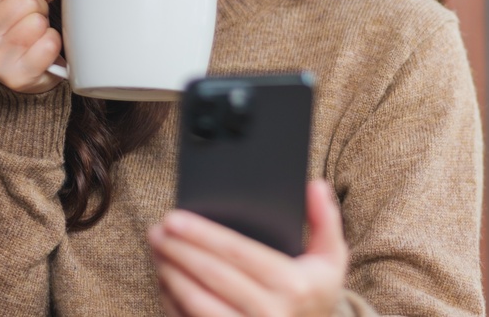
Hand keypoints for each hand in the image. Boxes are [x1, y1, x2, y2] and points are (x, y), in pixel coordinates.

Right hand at [0, 0, 63, 93]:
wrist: (19, 75)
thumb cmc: (18, 29)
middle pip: (26, 2)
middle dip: (41, 5)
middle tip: (40, 15)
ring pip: (37, 22)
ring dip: (47, 25)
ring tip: (39, 32)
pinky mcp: (16, 77)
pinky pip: (49, 44)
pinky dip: (54, 43)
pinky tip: (44, 49)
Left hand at [149, 180, 347, 316]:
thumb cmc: (316, 293)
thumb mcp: (331, 258)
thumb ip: (326, 220)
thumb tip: (315, 184)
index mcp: (292, 284)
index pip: (237, 253)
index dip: (202, 234)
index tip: (174, 218)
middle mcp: (270, 313)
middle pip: (212, 275)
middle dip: (179, 250)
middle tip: (156, 230)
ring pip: (197, 303)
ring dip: (171, 275)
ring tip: (157, 252)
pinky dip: (173, 303)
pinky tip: (164, 282)